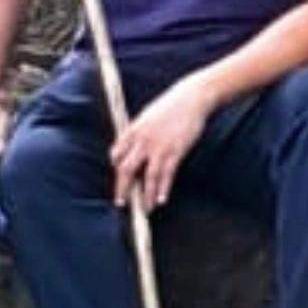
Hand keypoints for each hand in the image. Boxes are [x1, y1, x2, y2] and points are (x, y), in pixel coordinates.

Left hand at [112, 79, 216, 209]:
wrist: (191, 97)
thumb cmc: (170, 106)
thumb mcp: (147, 116)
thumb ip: (138, 133)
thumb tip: (132, 148)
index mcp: (133, 130)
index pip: (116, 154)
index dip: (116, 167)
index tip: (119, 177)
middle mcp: (142, 140)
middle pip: (126, 169)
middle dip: (123, 189)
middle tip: (122, 203)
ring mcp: (159, 147)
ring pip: (148, 177)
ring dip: (145, 196)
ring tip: (145, 209)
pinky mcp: (175, 151)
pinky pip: (167, 175)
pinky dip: (163, 189)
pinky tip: (161, 200)